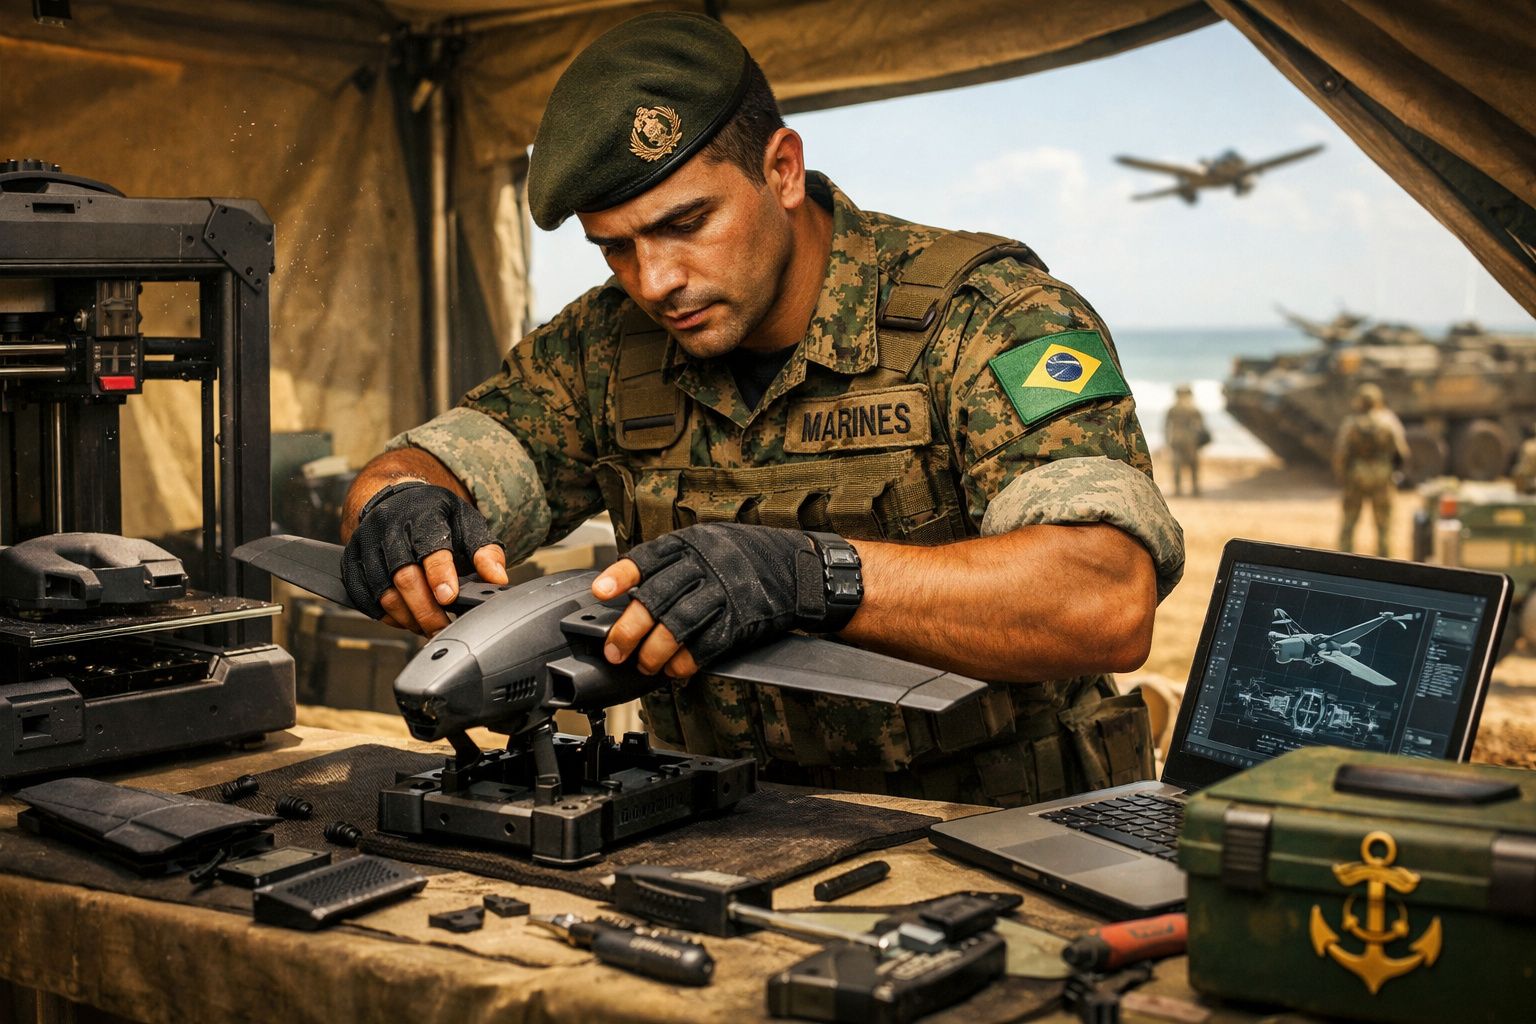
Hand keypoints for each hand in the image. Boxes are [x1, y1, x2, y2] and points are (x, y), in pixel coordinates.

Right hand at [341, 481, 506, 633]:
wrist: (397, 501)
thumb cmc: (436, 516)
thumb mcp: (467, 524)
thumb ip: (485, 552)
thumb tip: (498, 580)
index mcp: (423, 514)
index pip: (430, 547)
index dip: (440, 575)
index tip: (449, 598)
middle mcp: (390, 526)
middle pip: (404, 575)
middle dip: (425, 609)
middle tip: (443, 627)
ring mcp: (366, 542)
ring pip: (382, 590)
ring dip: (405, 617)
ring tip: (426, 627)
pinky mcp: (350, 558)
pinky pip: (362, 596)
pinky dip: (383, 615)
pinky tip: (403, 619)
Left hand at [592, 524, 843, 675]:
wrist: (799, 568)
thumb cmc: (746, 557)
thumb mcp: (708, 543)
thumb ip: (674, 563)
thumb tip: (631, 592)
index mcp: (692, 544)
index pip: (648, 558)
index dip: (621, 576)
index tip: (600, 592)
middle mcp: (706, 566)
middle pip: (657, 599)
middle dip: (629, 629)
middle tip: (614, 650)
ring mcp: (724, 594)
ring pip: (678, 626)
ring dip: (655, 653)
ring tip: (644, 667)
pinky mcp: (741, 620)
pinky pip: (707, 646)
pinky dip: (686, 663)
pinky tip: (675, 672)